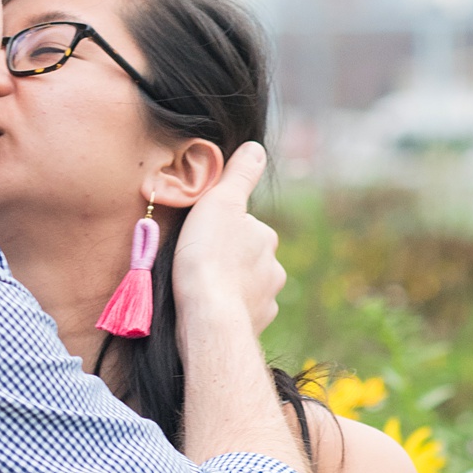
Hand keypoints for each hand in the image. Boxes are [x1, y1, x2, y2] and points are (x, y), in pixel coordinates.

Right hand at [171, 140, 283, 338]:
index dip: (221, 228)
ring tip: (202, 288)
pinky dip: (230, 308)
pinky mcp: (256, 324)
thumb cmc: (208, 256)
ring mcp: (267, 298)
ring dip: (230, 284)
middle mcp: (273, 267)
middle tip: (198, 262)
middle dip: (229, 257)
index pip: (244, 225)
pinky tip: (211, 308)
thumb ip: (239, 175)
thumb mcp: (220, 203)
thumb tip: (256, 148)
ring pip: (247, 284)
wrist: (209, 316)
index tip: (201, 236)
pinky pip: (242, 311)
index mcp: (265, 236)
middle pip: (247, 255)